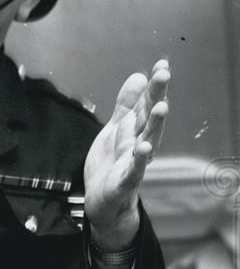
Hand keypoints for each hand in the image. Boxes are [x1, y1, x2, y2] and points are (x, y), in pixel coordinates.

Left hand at [84, 59, 169, 250]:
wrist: (104, 204)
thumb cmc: (111, 165)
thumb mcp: (116, 130)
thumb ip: (126, 106)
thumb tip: (139, 76)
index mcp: (135, 131)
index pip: (146, 105)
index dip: (153, 86)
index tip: (162, 64)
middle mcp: (138, 144)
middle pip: (149, 118)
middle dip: (156, 96)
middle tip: (164, 74)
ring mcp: (132, 164)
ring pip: (146, 141)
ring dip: (155, 125)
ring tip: (161, 106)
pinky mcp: (123, 183)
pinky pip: (133, 170)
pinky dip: (138, 160)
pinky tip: (143, 147)